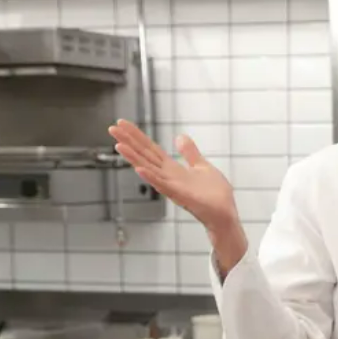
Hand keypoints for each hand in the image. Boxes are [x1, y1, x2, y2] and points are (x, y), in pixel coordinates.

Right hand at [110, 120, 238, 231]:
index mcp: (172, 169)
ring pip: (148, 169)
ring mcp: (172, 187)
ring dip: (133, 158)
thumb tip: (180, 136)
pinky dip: (151, 178)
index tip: (122, 123)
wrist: (225, 214)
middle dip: (128, 142)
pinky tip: (139, 169)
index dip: (137, 136)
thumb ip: (189, 153)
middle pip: (144, 156)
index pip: (150, 149)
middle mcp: (168, 177)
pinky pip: (163, 186)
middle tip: (112, 128)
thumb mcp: (202, 166)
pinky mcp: (181, 196)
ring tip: (119, 145)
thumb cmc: (215, 195)